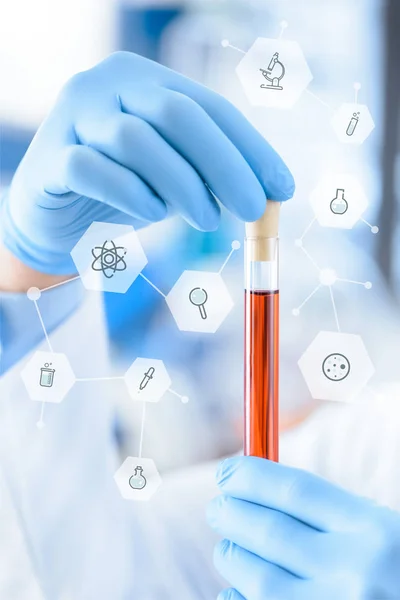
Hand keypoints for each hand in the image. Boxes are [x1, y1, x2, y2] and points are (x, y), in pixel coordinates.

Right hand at [0, 51, 293, 275]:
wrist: (57, 214)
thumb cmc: (122, 191)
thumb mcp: (172, 177)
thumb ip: (209, 174)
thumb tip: (270, 193)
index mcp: (146, 80)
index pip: (210, 107)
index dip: (251, 148)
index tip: (282, 188)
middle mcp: (108, 84)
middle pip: (177, 114)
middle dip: (225, 165)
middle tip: (252, 210)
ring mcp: (74, 116)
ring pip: (136, 139)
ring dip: (182, 184)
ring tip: (206, 219)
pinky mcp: (51, 157)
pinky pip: (93, 170)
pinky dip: (131, 193)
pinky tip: (154, 212)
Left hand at [207, 457, 399, 599]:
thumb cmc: (394, 567)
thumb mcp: (378, 530)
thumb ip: (327, 511)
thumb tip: (255, 485)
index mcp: (372, 529)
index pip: (294, 490)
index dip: (250, 477)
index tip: (226, 473)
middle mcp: (356, 570)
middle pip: (270, 531)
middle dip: (231, 514)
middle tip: (217, 509)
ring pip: (259, 578)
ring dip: (232, 557)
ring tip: (228, 549)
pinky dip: (236, 599)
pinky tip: (233, 589)